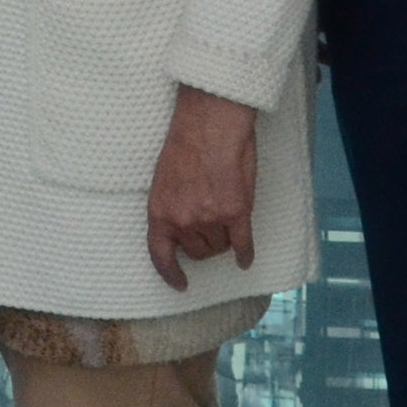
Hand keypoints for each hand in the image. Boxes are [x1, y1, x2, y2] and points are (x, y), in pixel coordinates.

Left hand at [145, 85, 260, 290]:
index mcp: (160, 212)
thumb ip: (171, 205)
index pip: (160, 255)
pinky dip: (245, 254)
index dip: (170, 273)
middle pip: (197, 252)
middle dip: (203, 245)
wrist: (211, 122)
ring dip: (223, 241)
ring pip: (220, 247)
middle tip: (210, 228)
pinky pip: (242, 244)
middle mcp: (184, 221)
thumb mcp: (163, 178)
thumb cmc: (186, 142)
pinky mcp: (237, 213)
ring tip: (226, 220)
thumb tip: (182, 226)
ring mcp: (211, 219)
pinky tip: (245, 259)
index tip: (179, 284)